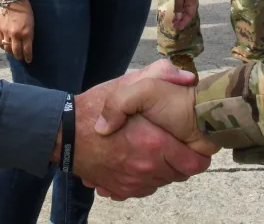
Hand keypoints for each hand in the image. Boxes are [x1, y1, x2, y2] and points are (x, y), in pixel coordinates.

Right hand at [0, 0, 33, 62]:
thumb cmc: (25, 8)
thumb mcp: (31, 21)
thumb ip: (29, 33)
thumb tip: (27, 43)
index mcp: (27, 32)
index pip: (27, 50)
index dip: (28, 57)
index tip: (28, 60)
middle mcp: (16, 35)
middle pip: (17, 51)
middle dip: (20, 57)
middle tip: (21, 58)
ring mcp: (6, 33)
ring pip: (8, 48)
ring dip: (11, 53)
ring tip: (13, 54)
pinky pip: (0, 43)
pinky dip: (3, 46)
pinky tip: (5, 47)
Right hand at [74, 61, 215, 198]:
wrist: (64, 133)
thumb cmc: (96, 106)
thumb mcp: (129, 82)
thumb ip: (160, 74)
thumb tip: (187, 77)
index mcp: (153, 143)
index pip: (194, 163)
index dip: (199, 153)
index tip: (194, 143)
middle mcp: (145, 167)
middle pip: (180, 174)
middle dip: (180, 160)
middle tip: (174, 143)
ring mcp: (132, 182)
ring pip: (162, 182)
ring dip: (163, 169)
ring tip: (156, 150)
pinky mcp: (120, 189)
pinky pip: (144, 189)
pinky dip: (146, 178)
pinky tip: (140, 161)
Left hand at [170, 0, 197, 29]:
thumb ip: (179, 6)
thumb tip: (179, 18)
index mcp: (193, 0)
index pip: (190, 14)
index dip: (185, 22)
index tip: (178, 28)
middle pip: (189, 13)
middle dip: (183, 20)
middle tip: (175, 26)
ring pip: (186, 9)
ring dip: (181, 15)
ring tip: (174, 21)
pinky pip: (184, 4)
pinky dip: (180, 9)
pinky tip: (176, 12)